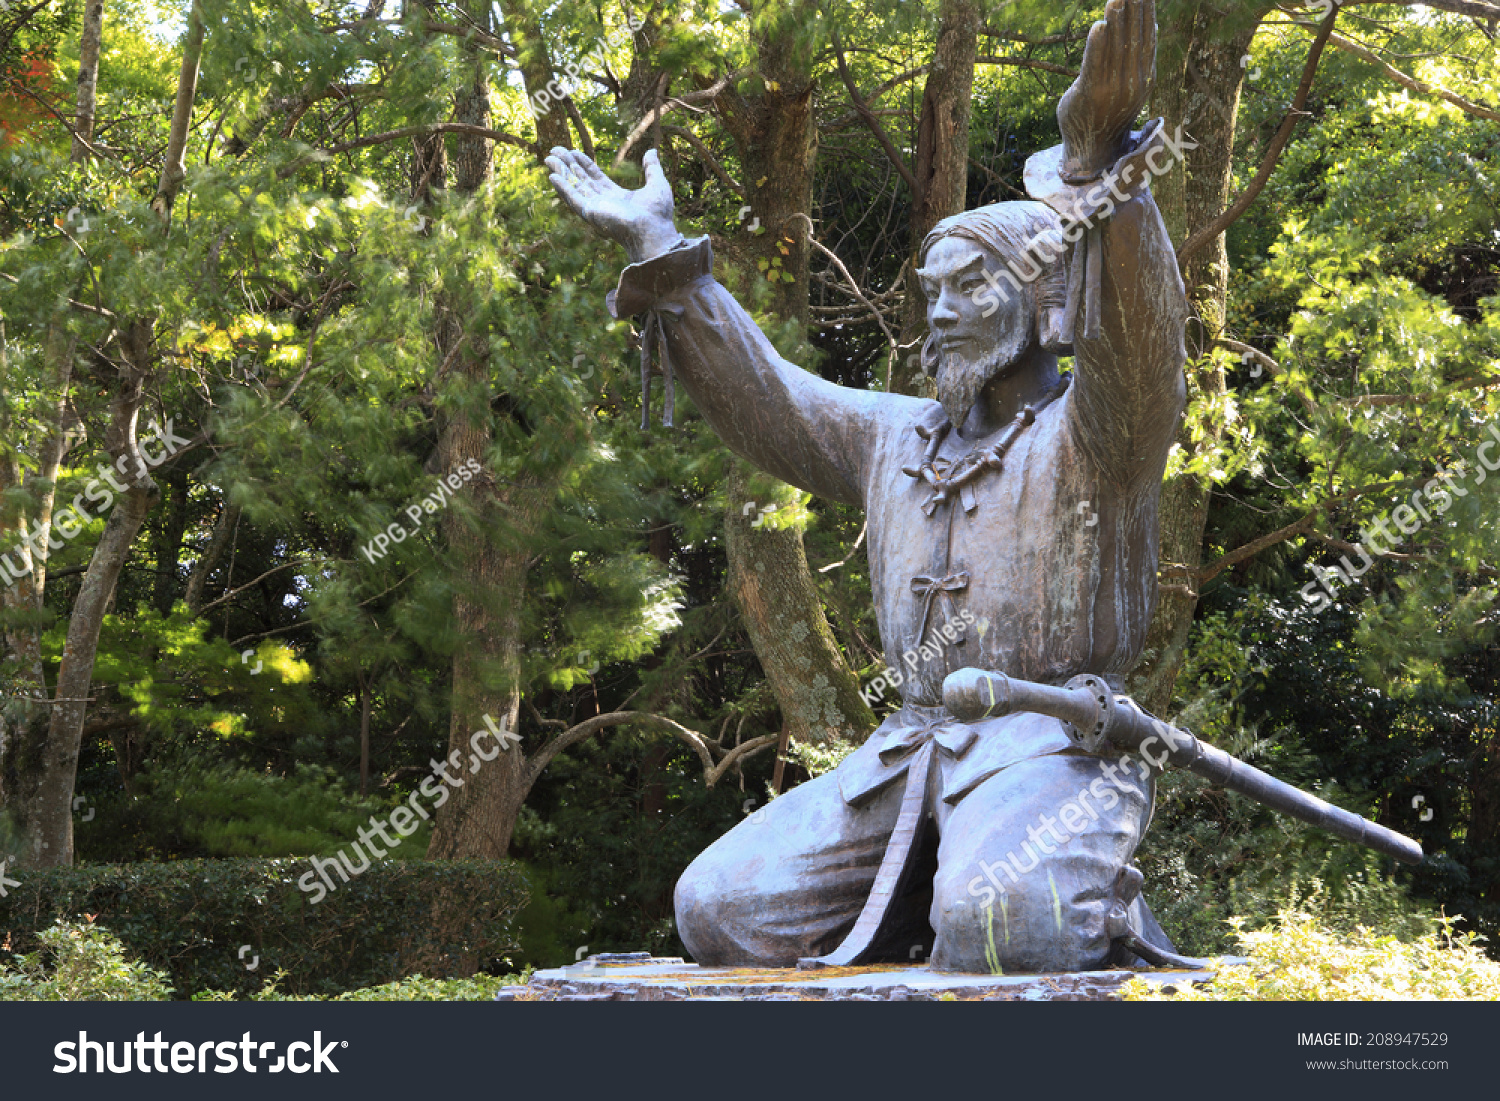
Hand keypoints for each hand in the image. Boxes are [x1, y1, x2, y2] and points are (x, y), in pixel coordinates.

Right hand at [545, 146, 682, 263]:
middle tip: (555, 150)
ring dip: (561, 173)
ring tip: (549, 158)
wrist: (654, 231)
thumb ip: (652, 167)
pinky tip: (552, 176)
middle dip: (568, 165)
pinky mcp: (591, 213)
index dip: (584, 164)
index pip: (595, 178)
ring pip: (574, 187)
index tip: (573, 151)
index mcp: (617, 196)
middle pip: (581, 180)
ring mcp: (596, 208)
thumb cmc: (658, 214)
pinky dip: (563, 187)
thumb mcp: (657, 183)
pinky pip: (573, 198)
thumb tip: (652, 151)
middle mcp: (604, 203)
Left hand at [1056, 0, 1155, 181]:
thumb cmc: (1107, 113)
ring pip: (1115, 49)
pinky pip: (1095, 66)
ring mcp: (1111, 90)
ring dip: (1116, 21)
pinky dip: (1097, 45)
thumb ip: (1134, 60)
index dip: (1147, 14)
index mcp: (1143, 78)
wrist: (1091, 151)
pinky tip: (1099, 25)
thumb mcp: (1127, 86)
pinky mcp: (1089, 94)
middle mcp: (1131, 83)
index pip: (1147, 39)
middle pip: (1133, 39)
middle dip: (1133, 11)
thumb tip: (1147, 28)